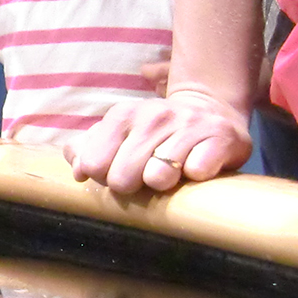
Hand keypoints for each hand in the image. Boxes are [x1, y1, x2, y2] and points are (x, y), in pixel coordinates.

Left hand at [64, 87, 252, 193]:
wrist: (211, 111)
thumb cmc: (156, 133)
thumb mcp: (120, 133)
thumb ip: (89, 149)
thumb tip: (77, 170)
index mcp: (122, 114)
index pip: (94, 165)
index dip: (105, 178)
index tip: (120, 172)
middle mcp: (153, 115)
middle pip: (123, 179)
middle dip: (134, 186)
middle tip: (147, 175)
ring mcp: (188, 125)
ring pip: (159, 178)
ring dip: (165, 185)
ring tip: (173, 173)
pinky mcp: (220, 137)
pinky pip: (198, 172)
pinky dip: (197, 177)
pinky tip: (198, 169)